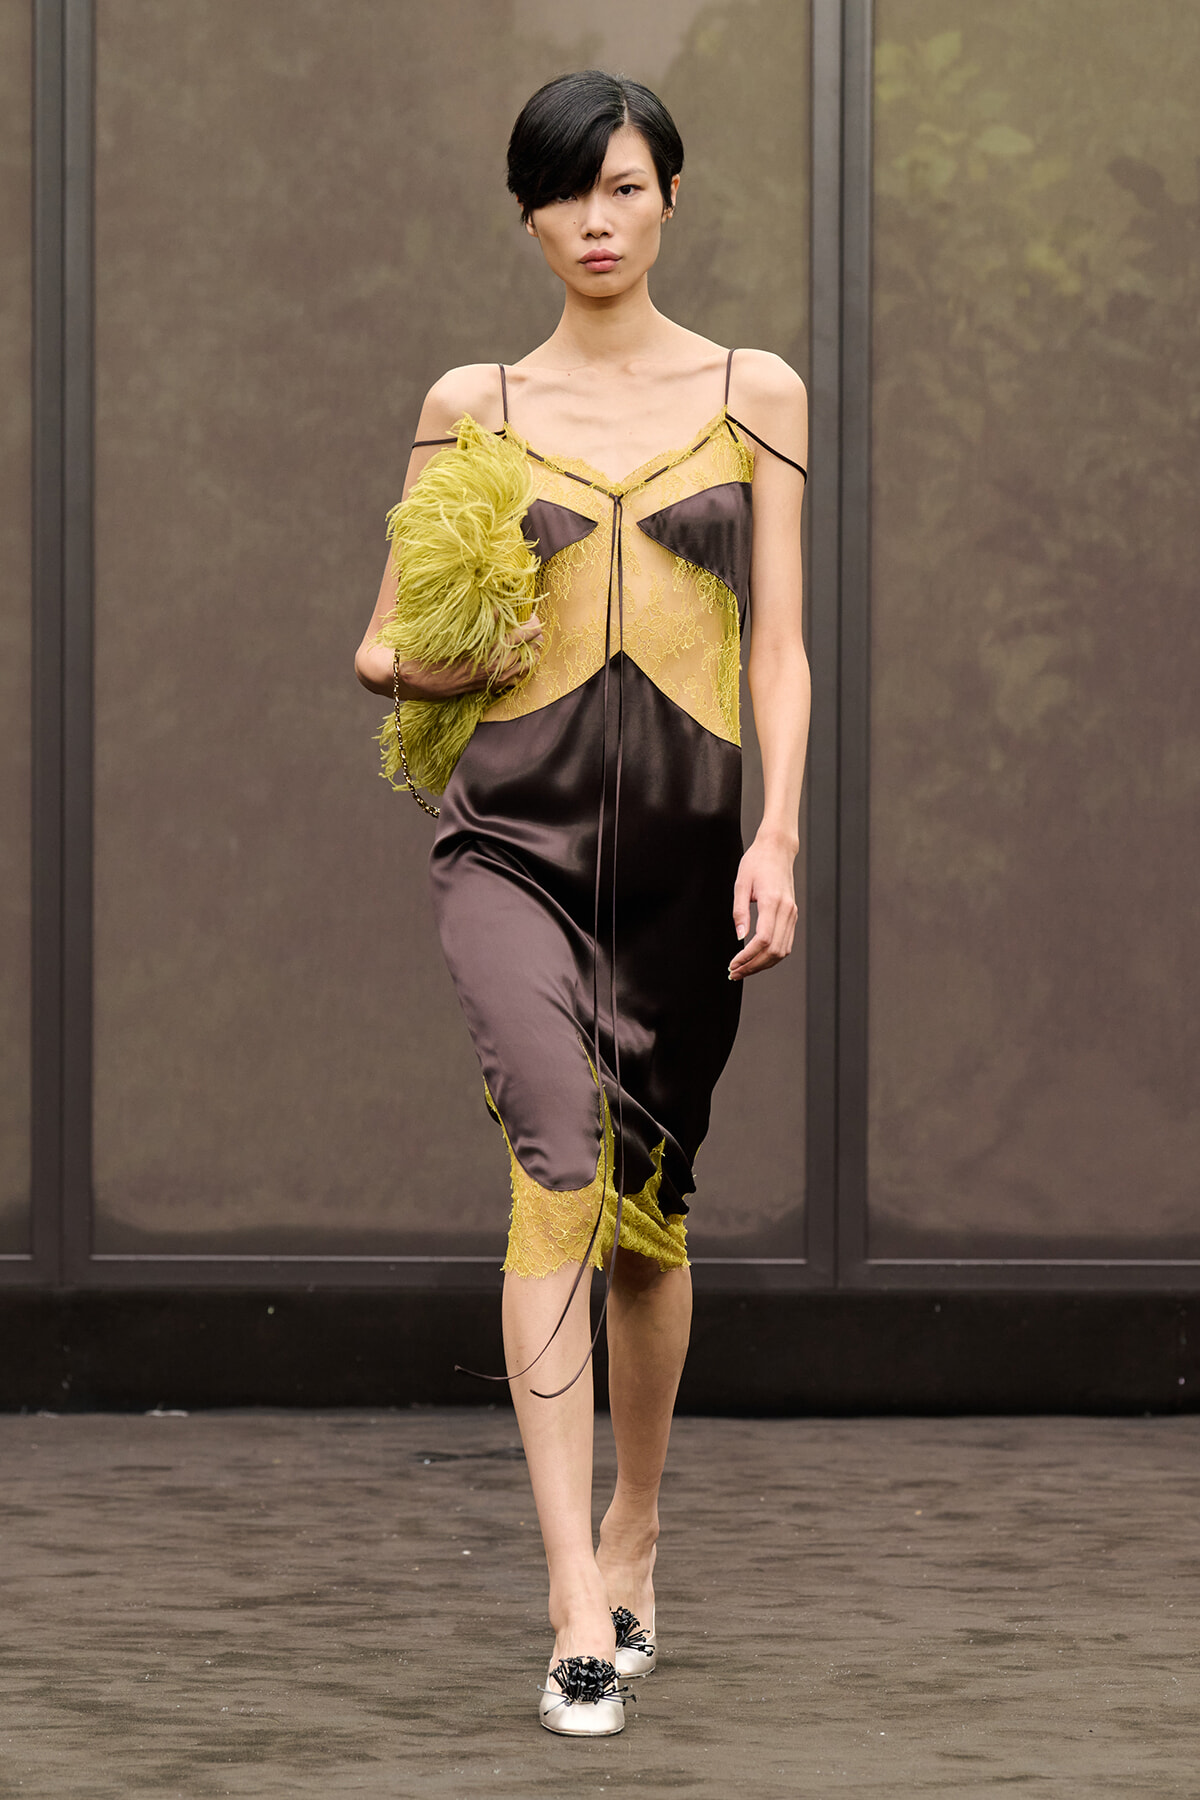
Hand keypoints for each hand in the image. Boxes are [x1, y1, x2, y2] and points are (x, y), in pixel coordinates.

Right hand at [397, 613, 543, 698]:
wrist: (410, 676)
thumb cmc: (428, 650)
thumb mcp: (453, 631)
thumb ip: (481, 621)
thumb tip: (500, 610)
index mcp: (491, 652)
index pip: (524, 636)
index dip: (532, 624)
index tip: (533, 616)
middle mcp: (495, 669)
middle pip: (531, 654)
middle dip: (534, 641)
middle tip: (532, 628)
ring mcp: (491, 680)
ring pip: (523, 670)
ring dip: (528, 656)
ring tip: (528, 644)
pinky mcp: (484, 688)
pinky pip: (512, 681)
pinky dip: (518, 671)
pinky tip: (514, 662)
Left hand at [728, 830, 798, 980]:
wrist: (777, 849)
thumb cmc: (757, 862)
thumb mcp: (741, 884)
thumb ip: (740, 912)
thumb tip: (739, 938)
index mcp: (772, 902)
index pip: (764, 940)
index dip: (748, 957)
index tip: (733, 964)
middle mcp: (786, 910)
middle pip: (774, 951)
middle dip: (754, 966)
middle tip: (734, 973)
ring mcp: (792, 914)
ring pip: (782, 951)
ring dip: (763, 965)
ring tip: (743, 969)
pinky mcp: (792, 915)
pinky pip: (786, 943)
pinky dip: (772, 956)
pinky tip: (756, 959)